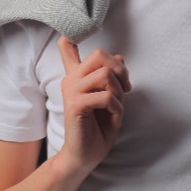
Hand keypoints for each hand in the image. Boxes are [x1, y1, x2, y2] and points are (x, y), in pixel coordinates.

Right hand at [56, 36, 131, 175]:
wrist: (86, 155)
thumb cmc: (99, 127)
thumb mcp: (110, 98)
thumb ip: (110, 78)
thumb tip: (119, 57)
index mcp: (78, 76)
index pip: (66, 47)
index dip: (71, 36)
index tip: (72, 35)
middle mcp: (71, 80)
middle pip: (99, 55)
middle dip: (120, 71)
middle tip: (124, 90)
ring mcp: (71, 92)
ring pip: (105, 74)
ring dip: (119, 93)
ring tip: (117, 107)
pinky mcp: (75, 106)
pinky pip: (106, 96)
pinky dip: (117, 108)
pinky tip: (114, 118)